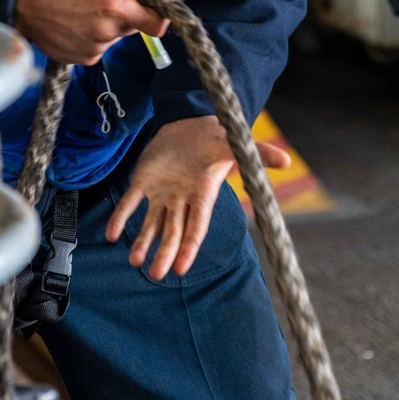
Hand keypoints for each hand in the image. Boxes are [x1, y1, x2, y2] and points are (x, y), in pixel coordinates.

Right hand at [14, 0, 168, 64]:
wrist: (22, 2)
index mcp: (115, 7)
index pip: (157, 25)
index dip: (159, 16)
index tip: (152, 7)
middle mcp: (107, 32)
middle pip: (133, 28)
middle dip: (126, 14)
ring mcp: (94, 49)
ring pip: (114, 37)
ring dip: (106, 26)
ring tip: (82, 10)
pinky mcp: (82, 59)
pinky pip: (98, 48)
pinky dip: (92, 37)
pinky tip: (75, 24)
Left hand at [106, 116, 290, 279]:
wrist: (189, 124)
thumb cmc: (214, 138)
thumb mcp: (234, 145)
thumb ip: (258, 155)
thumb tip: (287, 162)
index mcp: (203, 195)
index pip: (196, 225)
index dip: (189, 246)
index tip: (181, 267)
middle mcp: (181, 199)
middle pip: (173, 231)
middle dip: (165, 252)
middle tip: (157, 274)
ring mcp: (161, 192)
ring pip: (151, 222)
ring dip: (143, 241)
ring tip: (135, 261)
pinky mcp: (143, 181)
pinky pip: (130, 202)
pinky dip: (121, 217)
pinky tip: (111, 234)